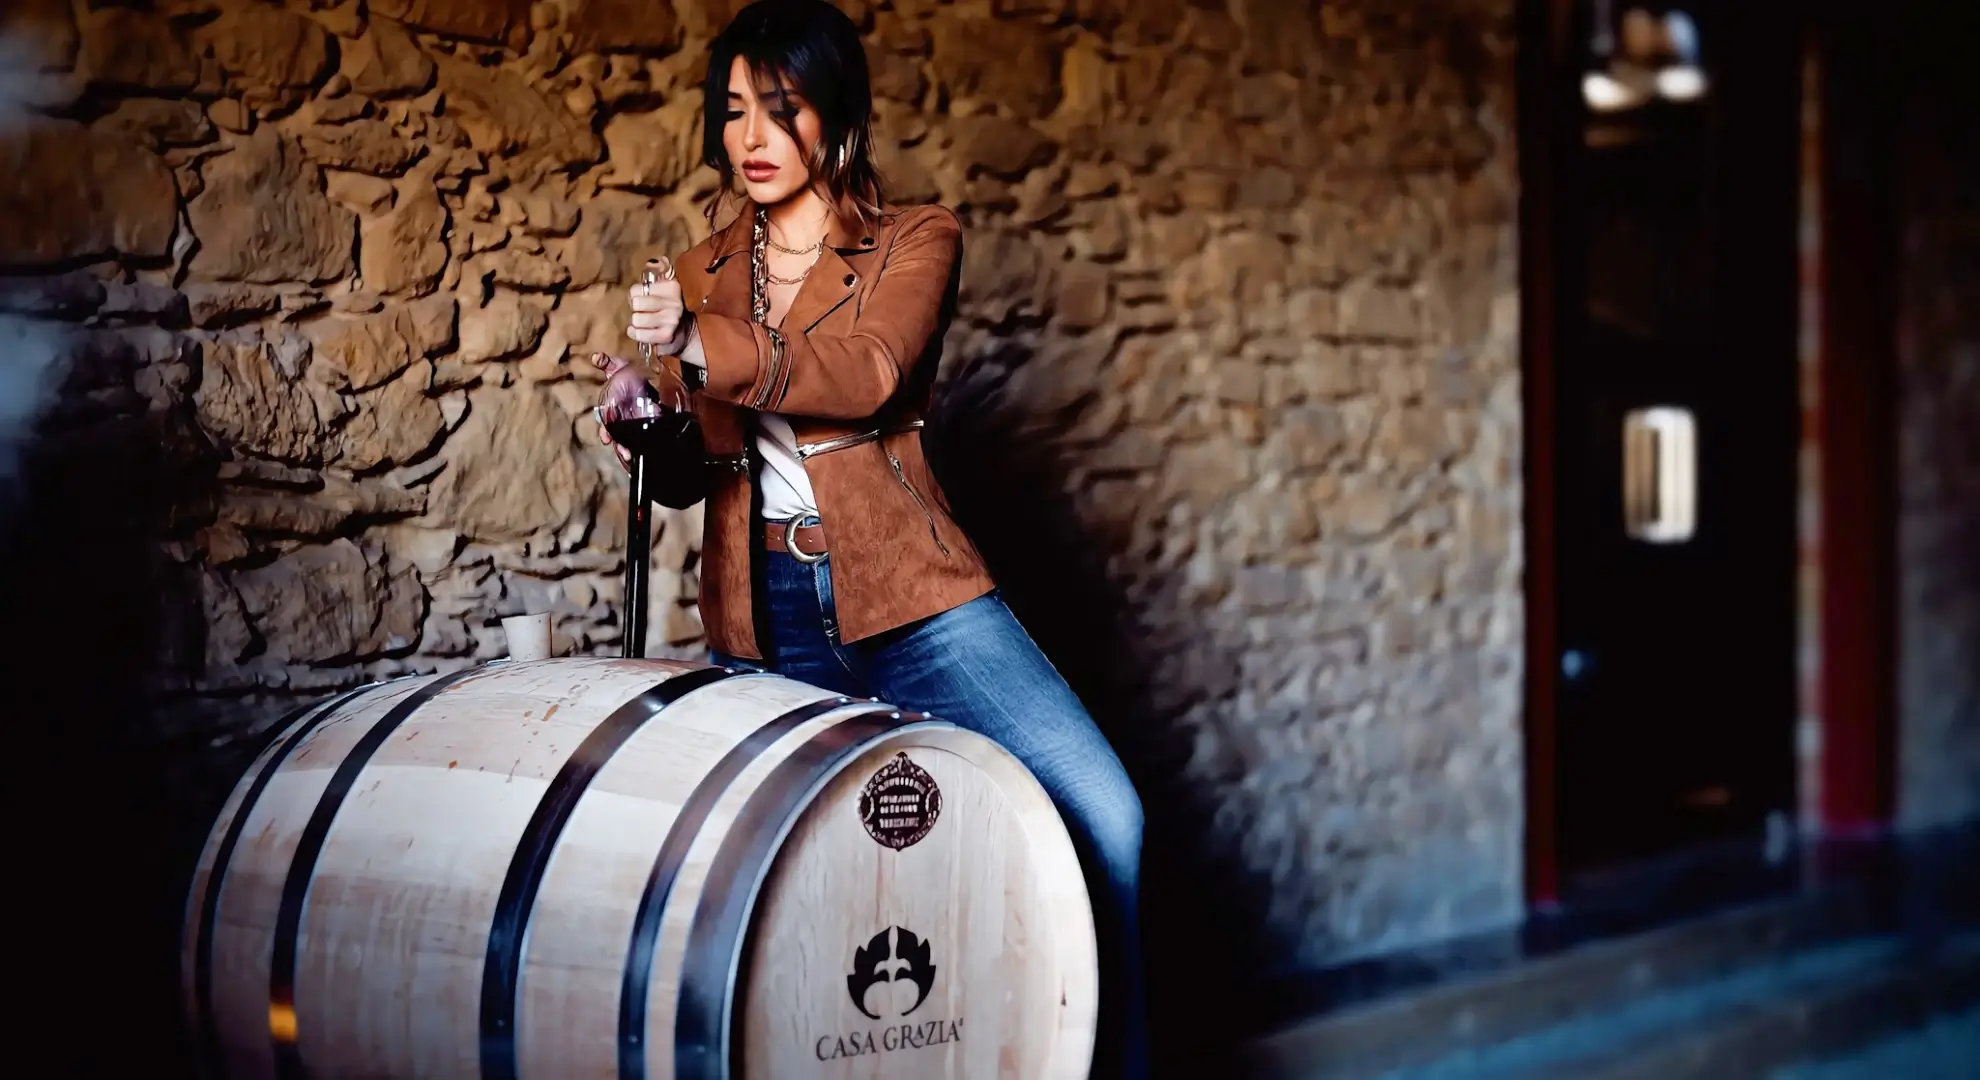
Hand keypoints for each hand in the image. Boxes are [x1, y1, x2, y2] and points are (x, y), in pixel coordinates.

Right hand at [588, 351, 636, 472]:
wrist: (643, 374)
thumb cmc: (626, 373)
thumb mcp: (616, 366)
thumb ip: (607, 363)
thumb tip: (597, 357)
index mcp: (611, 408)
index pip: (607, 422)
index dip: (606, 432)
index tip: (606, 439)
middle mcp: (621, 416)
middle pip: (618, 434)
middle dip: (620, 444)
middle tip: (624, 453)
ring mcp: (634, 419)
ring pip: (629, 436)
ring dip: (629, 446)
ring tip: (630, 455)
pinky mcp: (647, 420)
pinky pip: (645, 431)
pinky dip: (644, 439)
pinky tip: (646, 447)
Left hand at [629, 256, 690, 355]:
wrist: (685, 331)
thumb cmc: (668, 306)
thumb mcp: (666, 285)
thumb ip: (659, 269)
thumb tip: (656, 261)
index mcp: (671, 287)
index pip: (636, 289)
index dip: (634, 295)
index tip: (643, 298)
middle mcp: (673, 302)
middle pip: (636, 303)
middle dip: (636, 308)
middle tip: (643, 311)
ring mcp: (671, 320)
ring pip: (637, 319)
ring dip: (637, 322)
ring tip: (645, 322)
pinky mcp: (666, 336)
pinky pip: (640, 334)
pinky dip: (637, 334)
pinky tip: (642, 331)